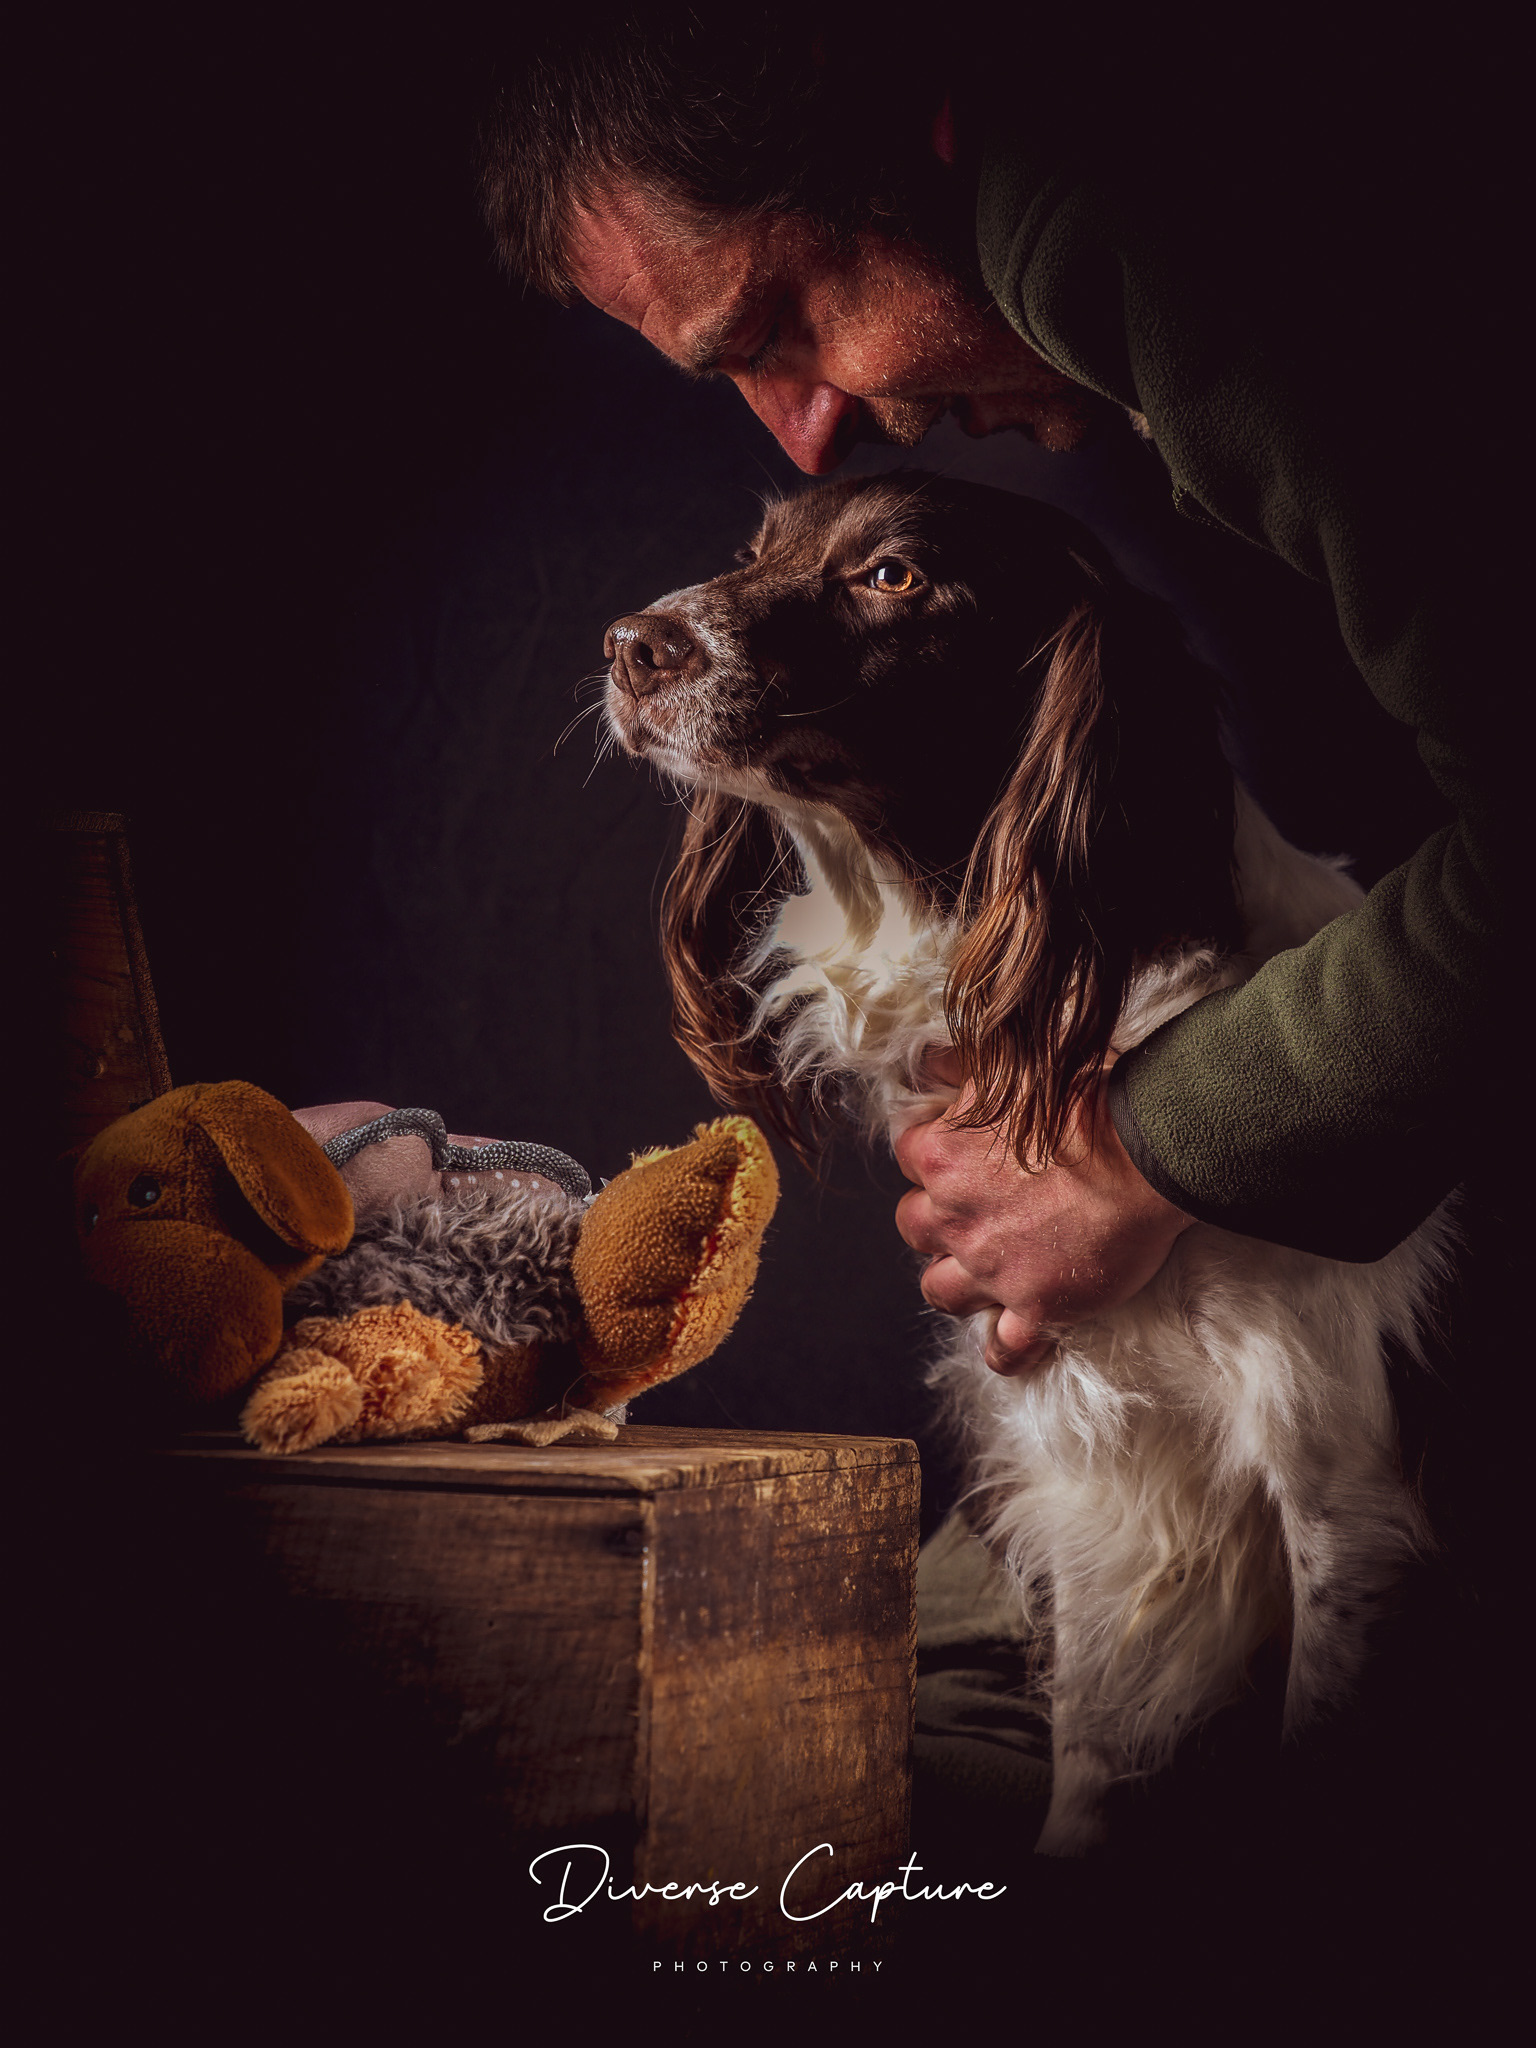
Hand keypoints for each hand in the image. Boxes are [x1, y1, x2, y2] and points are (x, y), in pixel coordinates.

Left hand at [893, 1051, 1192, 1376]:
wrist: (1152, 1146)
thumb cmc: (1090, 1096)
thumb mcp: (1010, 1061)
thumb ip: (957, 1064)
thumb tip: (924, 1061)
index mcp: (941, 1154)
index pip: (908, 1157)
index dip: (934, 1157)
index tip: (960, 1158)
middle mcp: (955, 1215)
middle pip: (914, 1228)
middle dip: (937, 1221)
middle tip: (974, 1213)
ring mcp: (993, 1267)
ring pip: (941, 1290)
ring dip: (957, 1282)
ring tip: (983, 1274)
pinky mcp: (1038, 1306)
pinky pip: (1005, 1347)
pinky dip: (1005, 1349)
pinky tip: (1014, 1345)